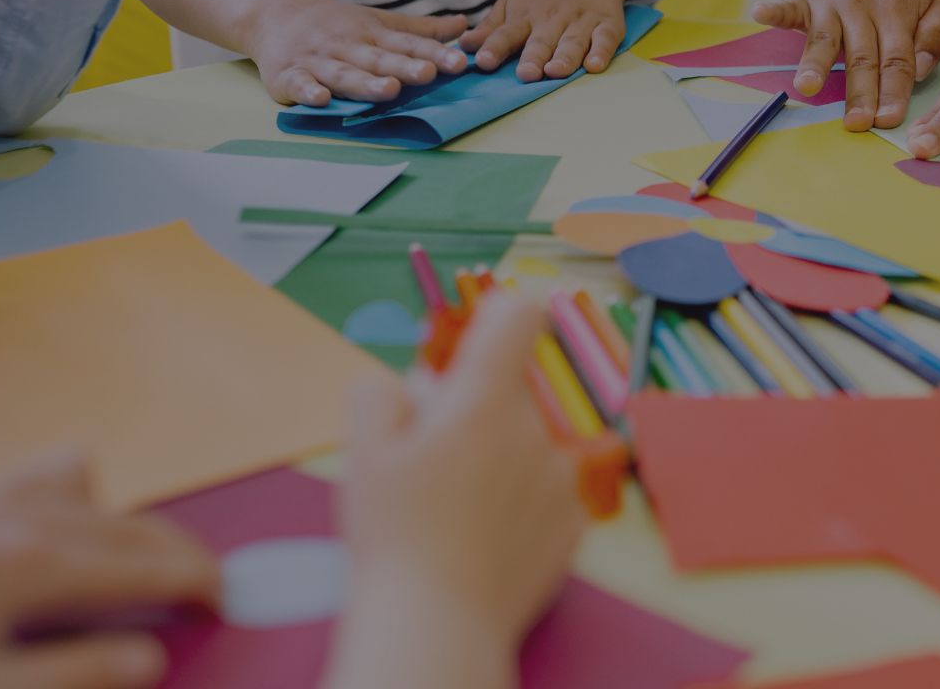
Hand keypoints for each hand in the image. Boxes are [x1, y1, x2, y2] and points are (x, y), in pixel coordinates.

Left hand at [0, 450, 218, 688]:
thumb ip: (75, 673)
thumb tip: (149, 659)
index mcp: (37, 566)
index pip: (151, 568)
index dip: (200, 584)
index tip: (224, 601)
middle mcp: (24, 516)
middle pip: (136, 526)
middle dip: (185, 554)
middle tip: (210, 585)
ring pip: (90, 485)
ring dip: (124, 520)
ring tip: (136, 560)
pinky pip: (42, 473)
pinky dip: (70, 494)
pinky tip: (63, 529)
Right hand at [246, 0, 468, 106]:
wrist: (273, 12)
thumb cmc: (336, 23)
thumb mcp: (379, 21)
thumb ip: (421, 30)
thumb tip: (464, 25)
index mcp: (372, 34)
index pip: (408, 45)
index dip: (434, 54)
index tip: (459, 63)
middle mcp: (347, 46)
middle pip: (378, 59)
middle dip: (404, 67)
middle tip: (429, 74)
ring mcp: (318, 60)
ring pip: (344, 73)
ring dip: (365, 83)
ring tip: (389, 90)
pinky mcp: (288, 74)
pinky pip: (298, 84)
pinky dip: (308, 91)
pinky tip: (321, 99)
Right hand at [334, 295, 582, 669]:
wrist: (438, 626)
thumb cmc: (394, 538)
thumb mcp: (363, 455)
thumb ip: (384, 394)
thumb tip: (416, 382)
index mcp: (484, 403)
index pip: (520, 315)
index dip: (500, 313)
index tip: (480, 335)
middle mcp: (535, 430)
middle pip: (510, 390)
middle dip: (475, 408)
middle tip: (432, 456)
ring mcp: (562, 477)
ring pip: (529, 441)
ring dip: (501, 457)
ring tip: (457, 508)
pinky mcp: (577, 521)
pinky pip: (548, 488)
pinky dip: (522, 500)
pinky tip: (486, 535)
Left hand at [462, 0, 630, 81]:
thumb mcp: (512, 5)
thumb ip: (490, 28)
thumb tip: (462, 46)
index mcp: (525, 16)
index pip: (507, 33)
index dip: (495, 47)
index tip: (483, 61)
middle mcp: (552, 19)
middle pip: (541, 40)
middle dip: (533, 57)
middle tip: (526, 74)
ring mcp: (581, 21)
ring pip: (572, 41)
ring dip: (565, 57)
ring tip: (555, 71)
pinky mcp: (607, 24)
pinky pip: (605, 39)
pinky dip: (601, 52)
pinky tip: (594, 65)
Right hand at [753, 0, 939, 130]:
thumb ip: (937, 34)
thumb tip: (920, 70)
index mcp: (898, 12)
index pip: (897, 59)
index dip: (893, 91)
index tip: (889, 119)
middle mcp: (864, 7)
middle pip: (862, 57)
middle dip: (859, 92)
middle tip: (856, 122)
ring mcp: (832, 2)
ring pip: (824, 39)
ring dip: (815, 62)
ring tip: (807, 86)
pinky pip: (788, 5)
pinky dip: (773, 11)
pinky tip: (759, 14)